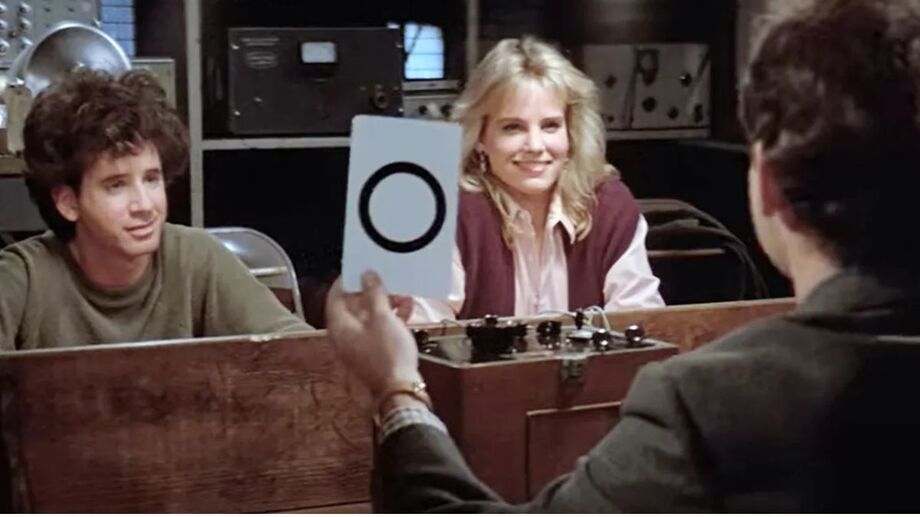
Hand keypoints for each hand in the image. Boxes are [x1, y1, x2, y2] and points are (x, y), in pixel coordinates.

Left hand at [326, 271, 419, 398]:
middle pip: (353, 307)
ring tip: (402, 295)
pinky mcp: (374, 353)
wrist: (401, 389)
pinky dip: (390, 319)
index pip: (335, 297)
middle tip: (385, 279)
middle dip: (371, 292)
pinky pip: (378, 330)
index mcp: (340, 327)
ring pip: (368, 318)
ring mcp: (360, 346)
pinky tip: (406, 311)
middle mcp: (346, 337)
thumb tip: (366, 275)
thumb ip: (374, 293)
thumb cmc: (389, 354)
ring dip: (384, 305)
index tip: (358, 268)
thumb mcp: (383, 317)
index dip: (346, 281)